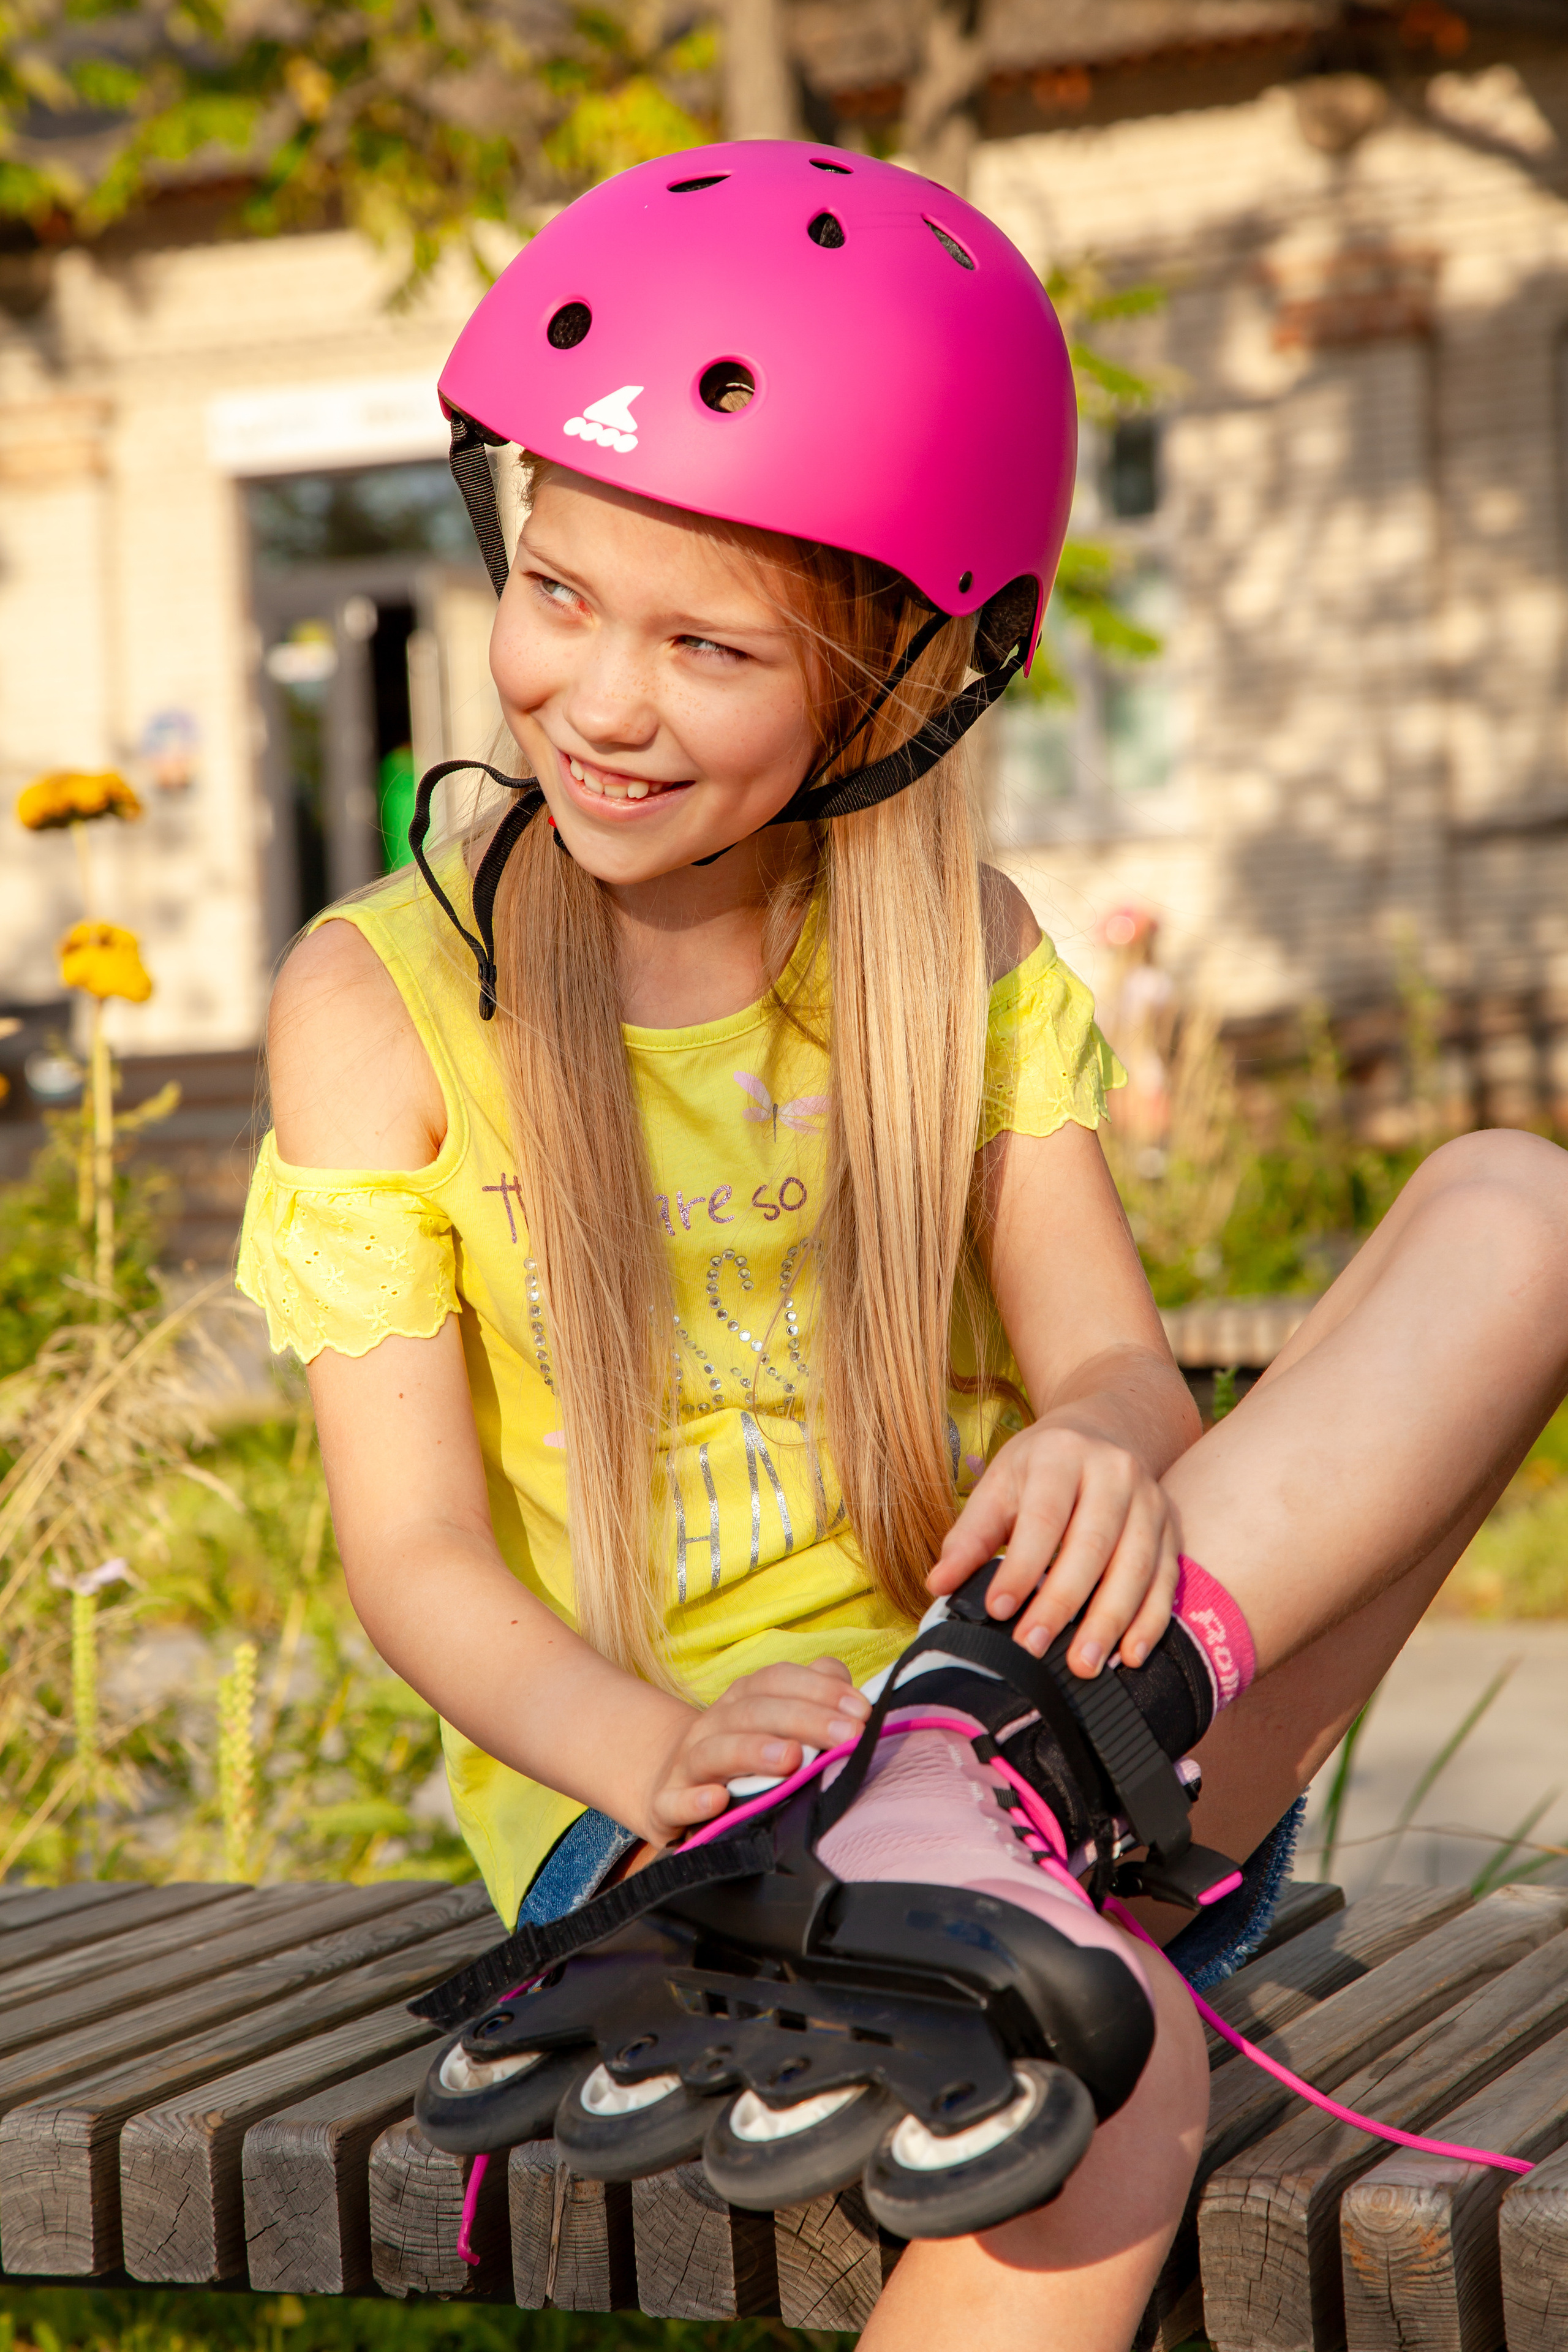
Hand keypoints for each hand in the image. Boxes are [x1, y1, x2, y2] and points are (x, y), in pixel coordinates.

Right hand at [639, 1657, 870, 1846]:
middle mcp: (715, 1723)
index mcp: (744, 1699)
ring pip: (716, 1750)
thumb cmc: (744, 1753)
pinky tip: (716, 1801)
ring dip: (752, 1750)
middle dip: (803, 1719)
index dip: (820, 1689)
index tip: (861, 1711)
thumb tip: (858, 1701)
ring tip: (789, 1759)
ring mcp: (687, 1762)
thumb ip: (816, 1702)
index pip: (778, 1679)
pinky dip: (693, 1800)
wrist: (672, 1786)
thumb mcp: (776, 1722)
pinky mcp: (666, 1803)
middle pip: (755, 1711)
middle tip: (845, 1736)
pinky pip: (674, 1801)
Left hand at [926, 1416, 1180, 1677]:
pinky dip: (1150, 1621)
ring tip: (1083, 1665)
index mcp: (1062, 1455)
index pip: (1043, 1518)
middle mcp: (1114, 1472)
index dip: (1021, 1567)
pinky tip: (1129, 1656)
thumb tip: (939, 1585)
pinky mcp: (1172, 1528)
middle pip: (1093, 1545)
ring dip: (1110, 1622)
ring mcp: (1150, 1500)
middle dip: (1063, 1602)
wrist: (1106, 1429)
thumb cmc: (1041, 1466)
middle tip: (1033, 1648)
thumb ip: (971, 1535)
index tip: (997, 1610)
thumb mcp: (1000, 1484)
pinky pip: (1166, 1579)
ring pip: (1136, 1566)